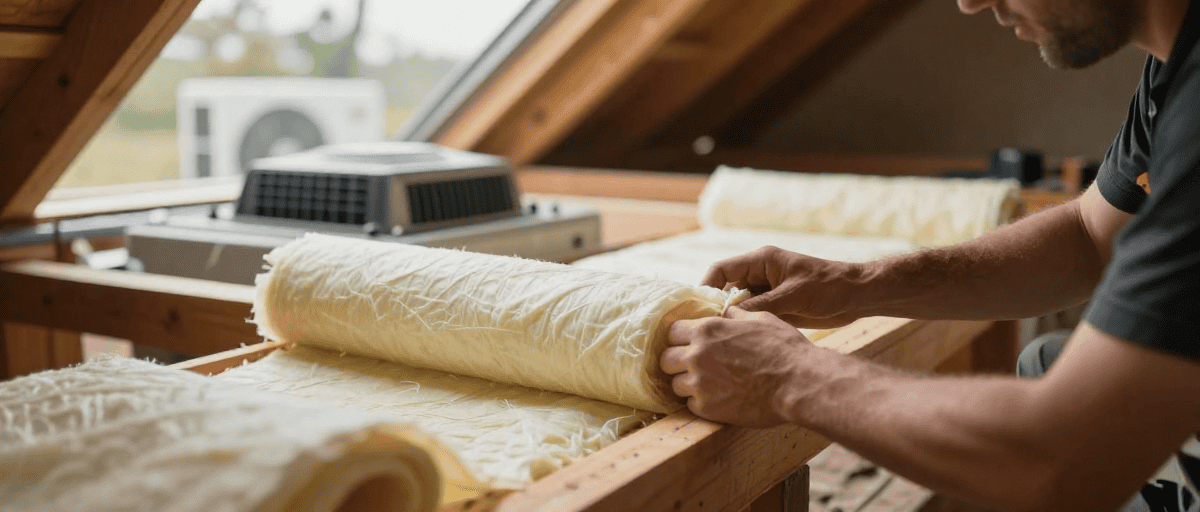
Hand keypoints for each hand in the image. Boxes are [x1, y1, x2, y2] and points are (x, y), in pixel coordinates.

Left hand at [660, 307, 811, 426]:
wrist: (798, 382)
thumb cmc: (784, 348)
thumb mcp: (759, 319)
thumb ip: (734, 316)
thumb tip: (725, 312)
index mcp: (706, 330)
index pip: (672, 332)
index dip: (681, 338)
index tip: (689, 345)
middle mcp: (696, 354)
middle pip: (666, 359)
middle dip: (678, 362)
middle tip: (695, 367)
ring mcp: (699, 383)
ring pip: (675, 384)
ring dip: (687, 384)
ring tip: (708, 385)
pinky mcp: (706, 408)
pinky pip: (689, 405)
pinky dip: (700, 403)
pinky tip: (717, 399)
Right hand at [702, 246, 864, 327]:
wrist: (858, 296)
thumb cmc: (829, 287)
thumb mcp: (794, 295)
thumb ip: (761, 305)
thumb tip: (728, 317)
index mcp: (761, 261)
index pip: (722, 270)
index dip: (706, 287)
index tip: (697, 309)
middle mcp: (760, 275)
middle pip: (726, 289)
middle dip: (714, 307)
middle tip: (704, 330)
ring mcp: (768, 292)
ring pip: (738, 305)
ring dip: (730, 320)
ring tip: (718, 340)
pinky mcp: (776, 308)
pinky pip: (752, 317)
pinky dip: (745, 327)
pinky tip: (739, 343)